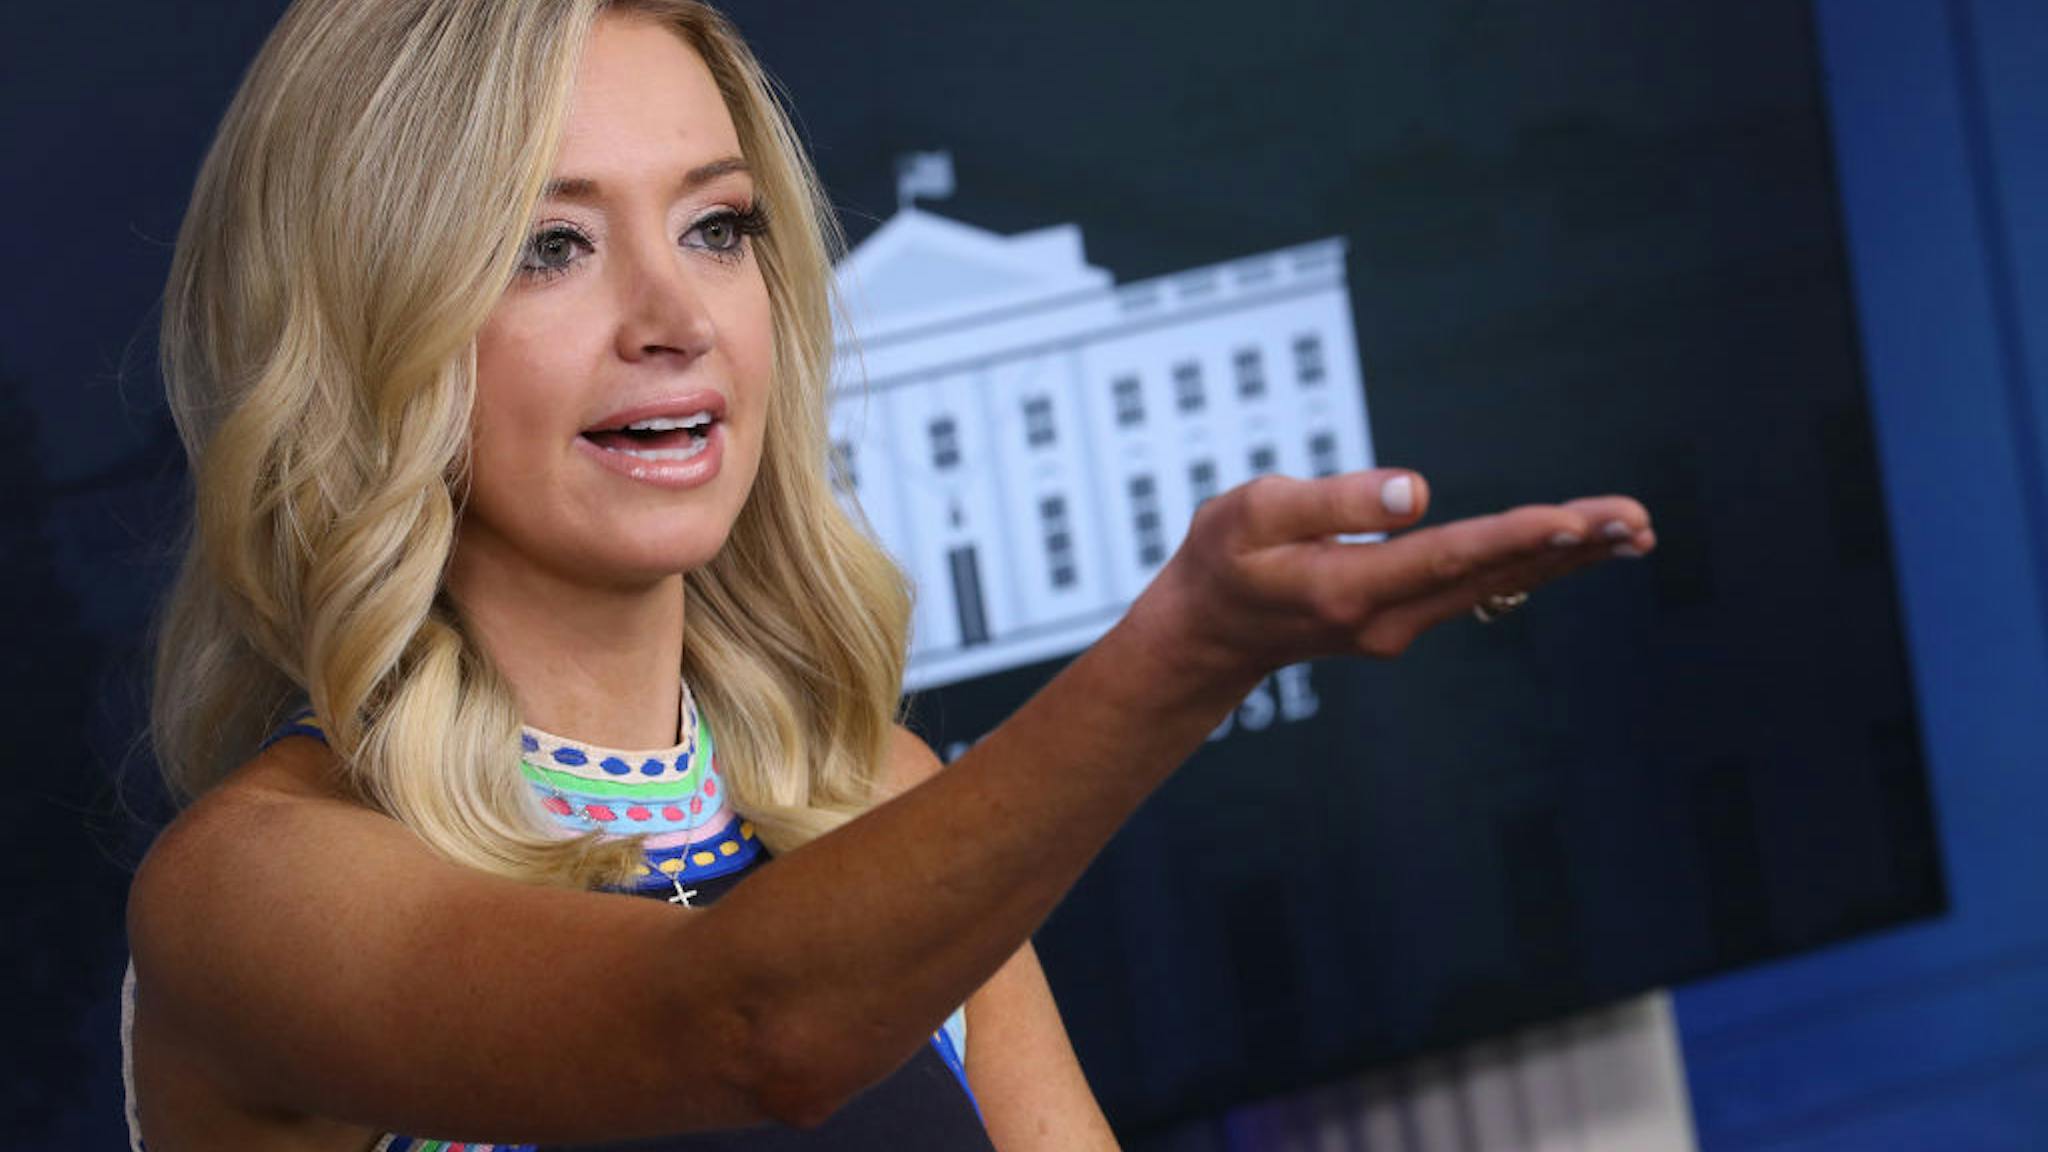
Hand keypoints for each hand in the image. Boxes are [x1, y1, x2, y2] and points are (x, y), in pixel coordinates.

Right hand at [1132, 468, 1655, 687]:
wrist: (1210, 636)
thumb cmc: (1223, 560)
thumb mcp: (1251, 513)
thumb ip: (1332, 501)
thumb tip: (1418, 491)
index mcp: (1346, 589)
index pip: (1445, 556)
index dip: (1514, 537)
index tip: (1575, 522)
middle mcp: (1387, 618)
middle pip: (1492, 577)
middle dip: (1569, 547)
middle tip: (1639, 522)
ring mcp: (1402, 626)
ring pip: (1498, 587)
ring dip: (1569, 558)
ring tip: (1637, 530)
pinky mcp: (1409, 617)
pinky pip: (1485, 589)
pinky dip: (1537, 566)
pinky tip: (1583, 546)